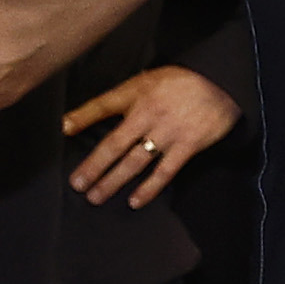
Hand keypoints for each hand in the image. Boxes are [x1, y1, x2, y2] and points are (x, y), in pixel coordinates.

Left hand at [64, 63, 238, 207]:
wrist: (220, 82)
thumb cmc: (178, 82)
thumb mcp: (140, 82)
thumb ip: (109, 102)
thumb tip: (74, 117)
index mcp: (136, 99)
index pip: (102, 110)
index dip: (81, 122)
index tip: (64, 132)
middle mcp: (149, 117)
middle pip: (115, 145)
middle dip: (94, 167)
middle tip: (78, 185)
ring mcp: (169, 134)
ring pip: (136, 161)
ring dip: (114, 180)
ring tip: (97, 196)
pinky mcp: (188, 146)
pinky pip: (166, 171)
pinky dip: (150, 188)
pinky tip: (135, 200)